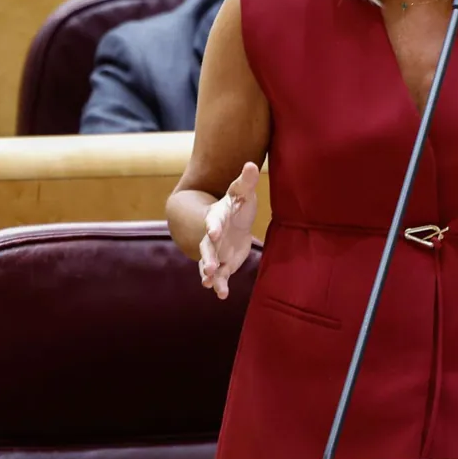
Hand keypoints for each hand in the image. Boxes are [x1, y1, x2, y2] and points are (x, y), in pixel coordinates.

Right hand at [199, 161, 259, 299]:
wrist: (233, 222)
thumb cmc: (237, 205)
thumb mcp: (243, 192)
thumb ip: (246, 180)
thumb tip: (251, 164)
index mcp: (217, 218)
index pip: (213, 222)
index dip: (213, 227)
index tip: (213, 232)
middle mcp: (212, 236)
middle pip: (206, 247)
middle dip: (207, 258)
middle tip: (208, 269)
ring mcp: (215, 251)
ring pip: (209, 264)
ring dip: (208, 274)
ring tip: (208, 283)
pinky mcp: (222, 264)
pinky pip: (219, 276)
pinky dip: (220, 285)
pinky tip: (222, 294)